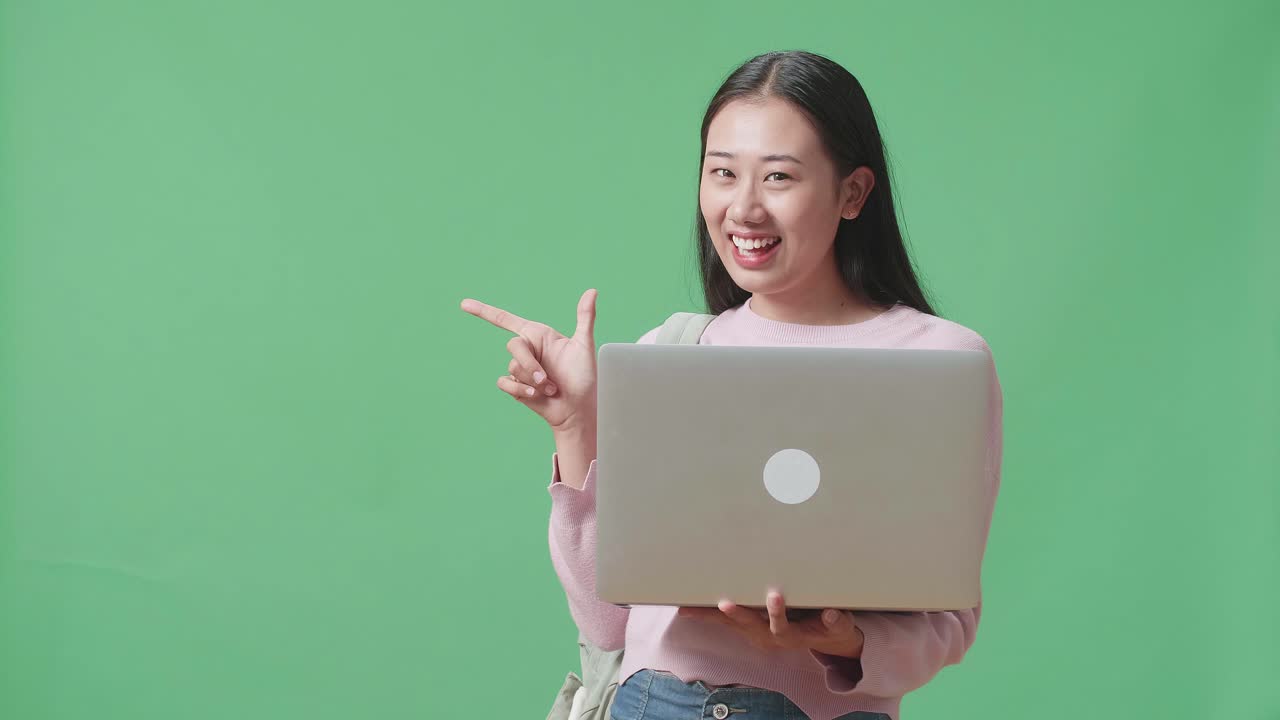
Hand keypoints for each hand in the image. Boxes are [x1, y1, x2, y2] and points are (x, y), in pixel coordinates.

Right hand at [459, 289, 598, 432]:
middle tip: (546, 380)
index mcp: (538, 335)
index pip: (506, 320)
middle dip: (530, 365)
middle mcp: (527, 350)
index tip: (464, 304)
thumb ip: (585, 317)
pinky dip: (520, 390)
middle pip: (513, 347)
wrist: (578, 408)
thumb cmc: (585, 377)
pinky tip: (536, 396)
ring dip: (533, 382)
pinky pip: (505, 382)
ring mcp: (520, 369)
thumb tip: (592, 291)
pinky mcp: (515, 387)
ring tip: (551, 389)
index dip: (484, 311)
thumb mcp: (584, 345)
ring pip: (512, 367)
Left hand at [677, 590, 864, 657]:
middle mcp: (770, 637)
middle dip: (735, 614)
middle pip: (749, 626)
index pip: (781, 625)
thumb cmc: (832, 627)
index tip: (775, 596)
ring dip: (710, 617)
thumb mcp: (840, 625)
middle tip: (724, 603)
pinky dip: (708, 615)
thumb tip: (830, 614)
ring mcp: (757, 634)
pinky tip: (690, 608)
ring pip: (731, 625)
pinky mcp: (749, 629)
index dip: (777, 612)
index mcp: (791, 635)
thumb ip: (836, 621)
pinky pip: (726, 623)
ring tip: (689, 609)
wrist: (826, 640)